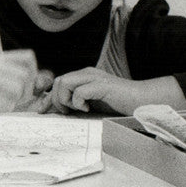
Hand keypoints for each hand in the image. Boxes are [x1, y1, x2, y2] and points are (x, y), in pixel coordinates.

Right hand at [0, 49, 52, 123]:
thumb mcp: (3, 82)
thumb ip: (24, 79)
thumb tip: (47, 78)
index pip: (28, 57)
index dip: (34, 72)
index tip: (28, 83)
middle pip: (26, 76)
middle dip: (26, 92)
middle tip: (16, 99)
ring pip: (19, 89)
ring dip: (16, 100)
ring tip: (5, 102)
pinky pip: (8, 103)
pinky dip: (5, 108)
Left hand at [37, 69, 185, 115]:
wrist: (143, 101)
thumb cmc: (118, 105)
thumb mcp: (92, 104)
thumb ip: (76, 104)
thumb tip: (55, 111)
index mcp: (83, 78)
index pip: (58, 83)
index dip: (48, 98)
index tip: (43, 112)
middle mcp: (87, 74)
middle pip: (58, 81)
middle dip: (56, 99)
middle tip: (67, 112)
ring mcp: (95, 78)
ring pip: (65, 83)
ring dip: (66, 99)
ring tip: (78, 109)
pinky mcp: (103, 85)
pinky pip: (80, 91)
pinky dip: (79, 102)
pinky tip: (89, 108)